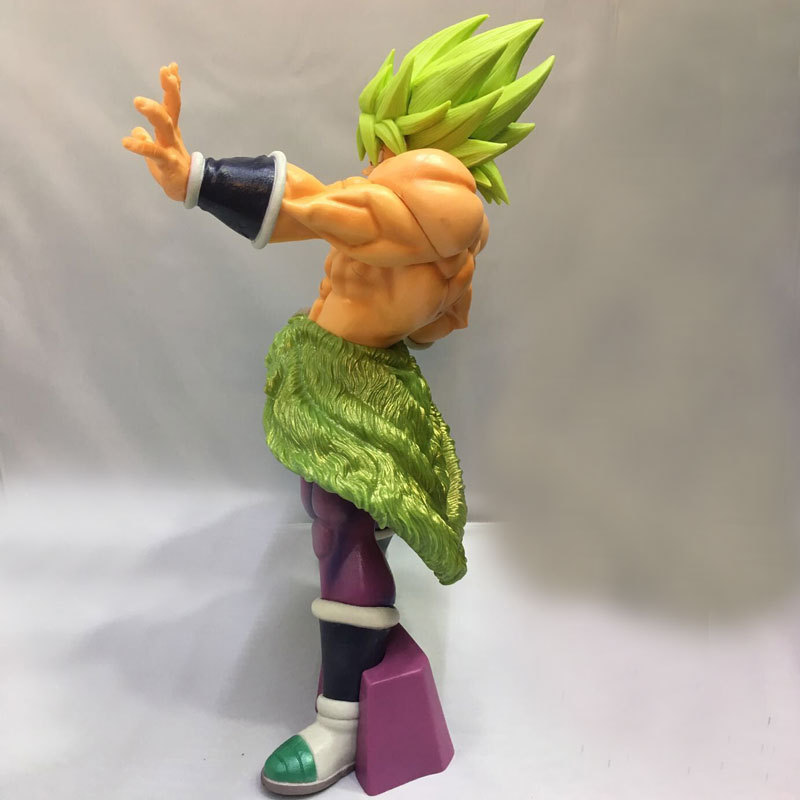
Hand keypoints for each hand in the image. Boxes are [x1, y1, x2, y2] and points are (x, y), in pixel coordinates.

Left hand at [122, 62, 190, 201]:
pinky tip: (126, 142)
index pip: (172, 104)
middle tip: (165, 71)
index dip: (172, 86)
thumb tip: (136, 131)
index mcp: (170, 131)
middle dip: (170, 89)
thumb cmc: (172, 171)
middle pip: (172, 108)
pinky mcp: (167, 164)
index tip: (171, 67)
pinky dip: (140, 146)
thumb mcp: (156, 154)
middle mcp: (172, 136)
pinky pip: (153, 152)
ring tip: (138, 101)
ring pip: (164, 125)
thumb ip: (148, 140)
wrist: (188, 192)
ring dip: (153, 112)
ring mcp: (171, 148)